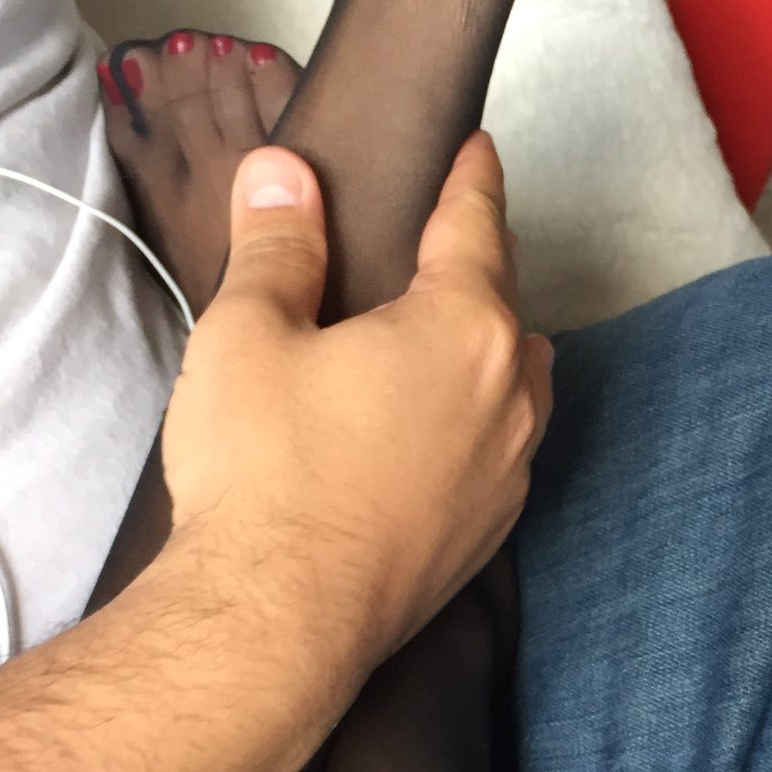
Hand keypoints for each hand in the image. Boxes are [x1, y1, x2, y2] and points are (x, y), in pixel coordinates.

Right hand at [158, 133, 552, 693]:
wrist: (278, 622)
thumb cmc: (265, 476)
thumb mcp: (249, 333)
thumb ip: (276, 244)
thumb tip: (283, 175)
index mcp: (465, 328)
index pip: (478, 225)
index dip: (471, 177)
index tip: (474, 150)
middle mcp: (509, 397)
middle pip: (508, 302)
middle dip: (480, 261)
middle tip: (453, 231)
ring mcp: (506, 473)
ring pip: (521, 384)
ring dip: (496, 347)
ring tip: (459, 330)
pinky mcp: (486, 536)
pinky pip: (501, 453)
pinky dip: (480, 422)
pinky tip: (443, 429)